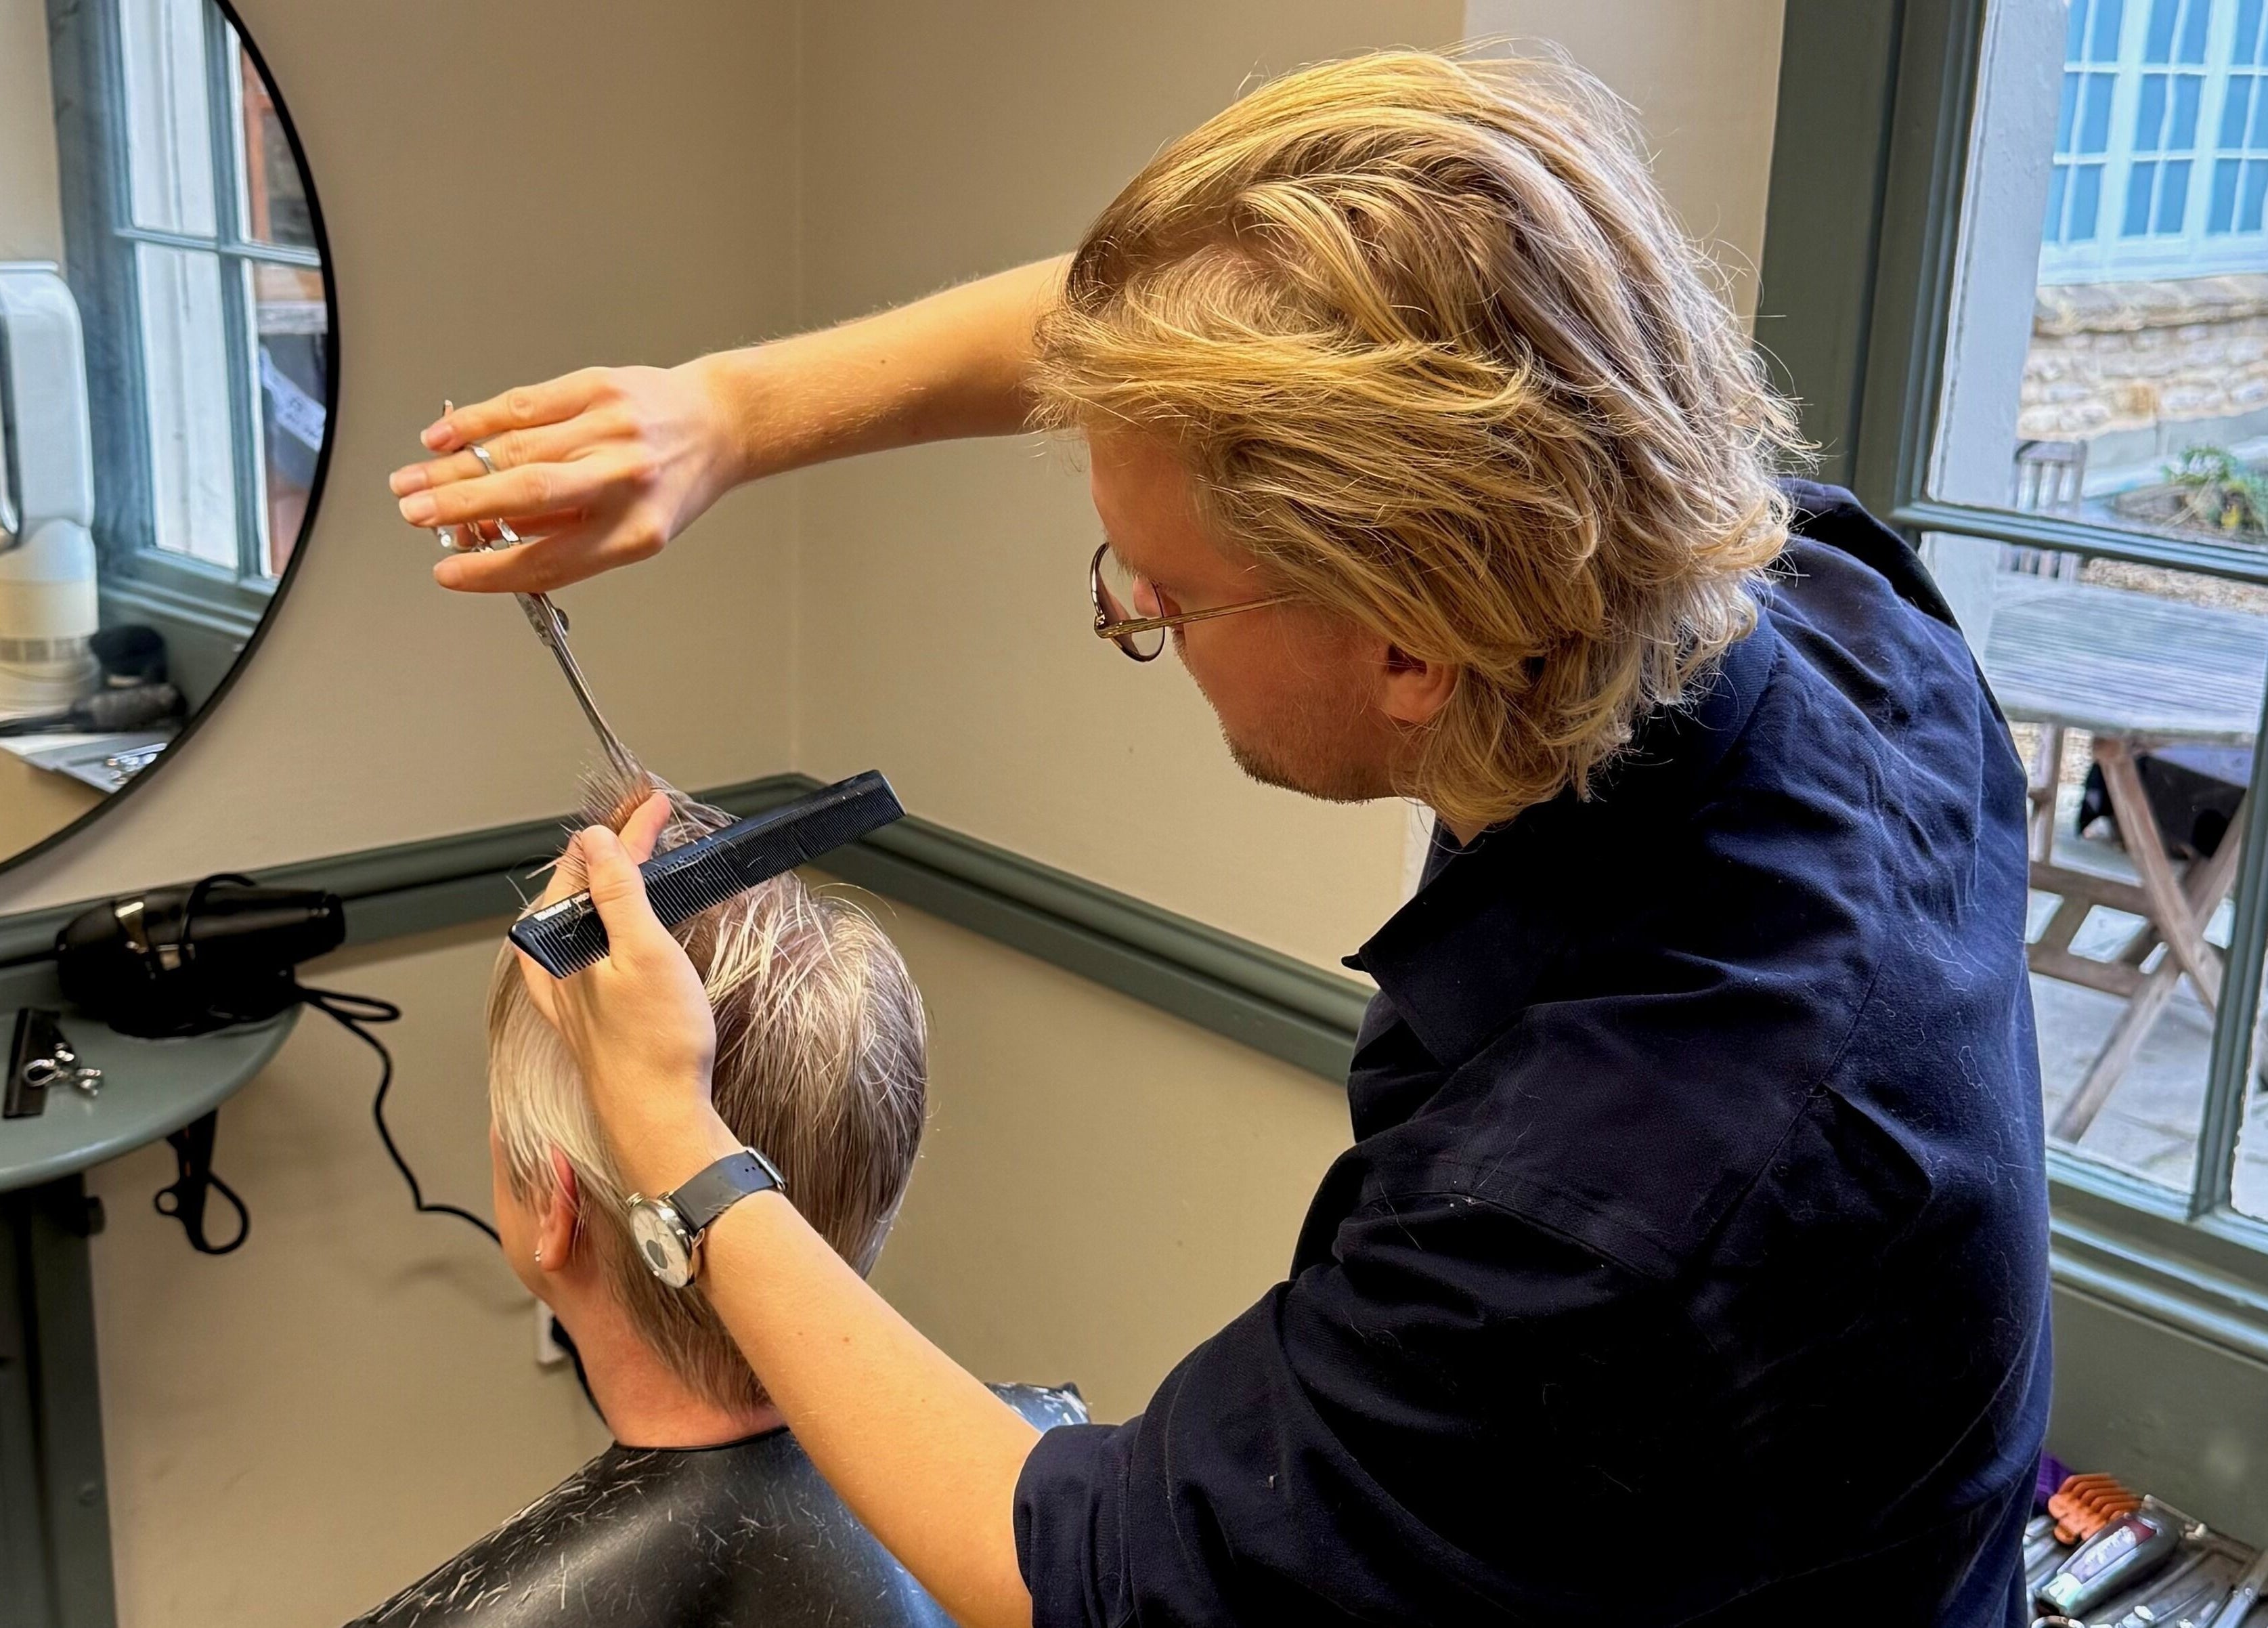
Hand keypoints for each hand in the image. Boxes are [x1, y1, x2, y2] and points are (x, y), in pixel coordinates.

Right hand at [391, 359, 745, 594]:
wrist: (716, 424)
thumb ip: (563, 538)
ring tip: (413, 482)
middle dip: (457, 508)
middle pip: (523, 497)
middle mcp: (622, 480)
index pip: (545, 561)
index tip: (448, 573)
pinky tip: (443, 438)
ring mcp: (608, 429)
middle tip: (414, 515)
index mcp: (633, 532)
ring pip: (512, 449)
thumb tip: (487, 537)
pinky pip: (521, 405)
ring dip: (452, 468)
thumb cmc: (672, 484)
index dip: (488, 572)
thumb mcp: (632, 532)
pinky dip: (475, 421)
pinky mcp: (596, 388)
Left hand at [516, 793, 729, 1187]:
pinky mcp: (591, 1013)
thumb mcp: (644, 952)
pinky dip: (613, 923)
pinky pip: (593, 949)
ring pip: (586, 918)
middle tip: (654, 823)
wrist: (661, 1119)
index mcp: (559, 944)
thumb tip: (594, 840)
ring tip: (642, 860)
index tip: (654, 806)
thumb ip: (616, 892)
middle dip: (617, 850)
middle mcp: (556, 967)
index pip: (588, 866)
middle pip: (583, 888)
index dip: (625, 831)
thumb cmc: (656, 1045)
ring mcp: (570, 992)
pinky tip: (624, 929)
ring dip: (615, 885)